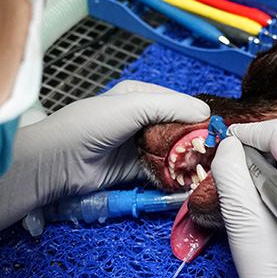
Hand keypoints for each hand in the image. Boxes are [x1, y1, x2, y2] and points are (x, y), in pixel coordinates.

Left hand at [6, 80, 209, 217]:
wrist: (59, 162)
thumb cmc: (90, 125)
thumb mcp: (133, 105)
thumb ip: (170, 106)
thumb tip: (205, 112)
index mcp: (139, 96)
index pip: (178, 103)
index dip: (197, 115)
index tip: (217, 129)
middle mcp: (140, 120)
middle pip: (179, 129)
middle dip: (196, 140)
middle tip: (215, 152)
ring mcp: (138, 147)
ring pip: (173, 152)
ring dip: (188, 160)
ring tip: (208, 168)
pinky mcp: (135, 172)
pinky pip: (162, 173)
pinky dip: (176, 177)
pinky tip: (191, 180)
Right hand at [211, 119, 276, 277]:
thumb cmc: (270, 265)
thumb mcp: (240, 212)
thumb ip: (230, 168)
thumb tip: (229, 146)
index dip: (247, 134)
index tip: (224, 145)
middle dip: (257, 159)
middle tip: (235, 180)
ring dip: (269, 174)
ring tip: (252, 200)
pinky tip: (270, 209)